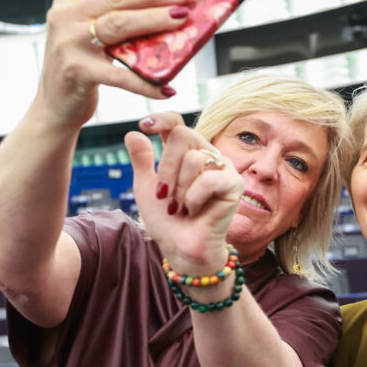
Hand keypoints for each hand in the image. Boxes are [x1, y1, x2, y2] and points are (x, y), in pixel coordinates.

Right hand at [32, 0, 191, 129]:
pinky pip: (121, 76)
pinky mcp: (78, 73)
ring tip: (182, 19)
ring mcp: (69, 44)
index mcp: (69, 3)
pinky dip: (147, 84)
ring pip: (119, 25)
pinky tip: (167, 87)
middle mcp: (65, 18)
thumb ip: (112, 18)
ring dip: (155, 20)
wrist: (54, 108)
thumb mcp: (88, 35)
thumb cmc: (81, 69)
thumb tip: (162, 5)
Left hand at [126, 126, 242, 275]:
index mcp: (183, 152)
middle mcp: (204, 155)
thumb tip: (133, 132)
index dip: (162, 119)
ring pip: (194, 158)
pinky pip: (209, 178)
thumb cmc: (166, 220)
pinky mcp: (234, 184)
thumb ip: (141, 160)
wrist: (181, 248)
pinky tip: (194, 211)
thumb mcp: (146, 187)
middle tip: (163, 195)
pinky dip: (194, 197)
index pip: (176, 122)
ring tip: (179, 208)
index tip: (145, 126)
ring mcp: (222, 167)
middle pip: (182, 135)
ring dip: (179, 188)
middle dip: (166, 167)